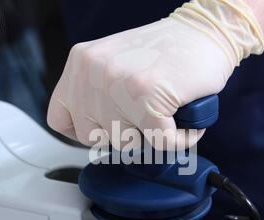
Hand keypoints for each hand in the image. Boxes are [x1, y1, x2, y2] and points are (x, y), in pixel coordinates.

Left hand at [48, 0, 263, 150]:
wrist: (205, 31)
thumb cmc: (166, 51)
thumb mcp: (113, 63)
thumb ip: (94, 91)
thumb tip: (91, 131)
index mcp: (81, 62)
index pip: (59, 118)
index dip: (84, 130)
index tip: (104, 127)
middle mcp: (94, 72)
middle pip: (92, 137)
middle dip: (120, 133)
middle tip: (142, 115)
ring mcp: (120, 85)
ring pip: (125, 143)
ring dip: (150, 136)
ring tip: (164, 114)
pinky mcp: (150, 98)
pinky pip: (160, 143)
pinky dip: (178, 140)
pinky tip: (183, 124)